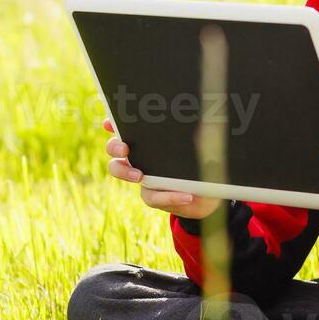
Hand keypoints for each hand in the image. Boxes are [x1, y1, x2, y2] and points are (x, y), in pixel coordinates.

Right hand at [101, 118, 220, 219]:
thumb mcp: (205, 148)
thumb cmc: (202, 164)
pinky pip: (151, 197)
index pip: (127, 128)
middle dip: (115, 146)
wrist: (208, 194)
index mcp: (150, 140)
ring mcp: (142, 176)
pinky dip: (169, 197)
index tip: (110, 122)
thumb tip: (202, 129)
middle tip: (125, 149)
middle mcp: (140, 156)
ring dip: (125, 173)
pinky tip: (186, 196)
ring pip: (120, 172)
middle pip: (115, 150)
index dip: (114, 123)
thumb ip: (200, 139)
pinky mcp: (152, 196)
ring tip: (140, 176)